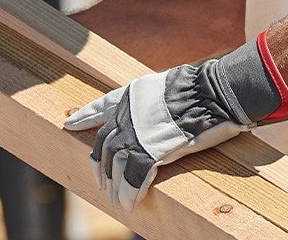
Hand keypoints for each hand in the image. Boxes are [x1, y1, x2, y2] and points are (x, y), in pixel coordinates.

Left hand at [63, 31, 287, 209]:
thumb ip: (155, 101)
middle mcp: (129, 113)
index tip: (70, 123)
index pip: (102, 106)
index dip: (86, 116)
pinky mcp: (150, 152)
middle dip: (100, 165)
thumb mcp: (171, 85)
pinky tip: (131, 203)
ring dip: (115, 186)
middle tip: (102, 181)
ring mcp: (137, 133)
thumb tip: (158, 112)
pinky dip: (130, 193)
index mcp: (134, 94)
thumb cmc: (204, 87)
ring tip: (117, 199)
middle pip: (104, 145)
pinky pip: (133, 178)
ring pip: (115, 166)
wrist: (217, 92)